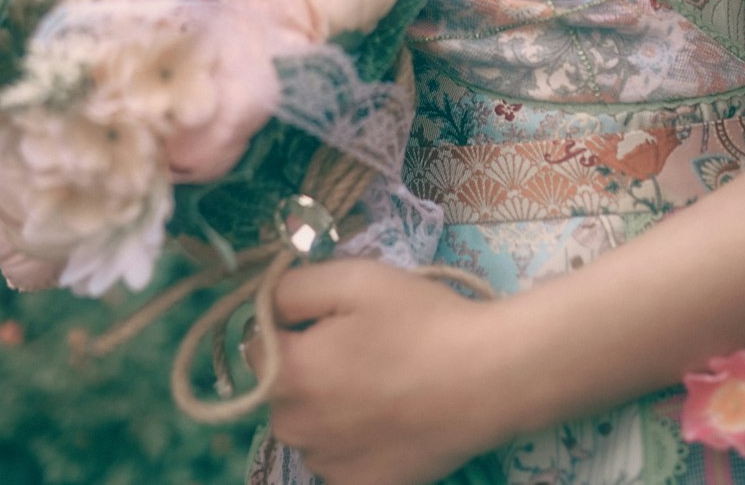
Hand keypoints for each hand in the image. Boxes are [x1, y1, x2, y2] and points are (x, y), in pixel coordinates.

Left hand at [248, 258, 510, 484]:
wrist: (488, 377)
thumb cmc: (420, 321)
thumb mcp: (354, 278)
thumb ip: (292, 287)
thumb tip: (265, 305)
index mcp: (288, 375)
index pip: (255, 343)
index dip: (288, 323)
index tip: (328, 316)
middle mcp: (296, 429)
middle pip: (279, 387)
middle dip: (304, 364)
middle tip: (360, 343)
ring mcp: (328, 467)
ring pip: (307, 424)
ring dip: (326, 403)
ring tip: (380, 379)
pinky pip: (335, 457)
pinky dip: (350, 438)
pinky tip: (386, 416)